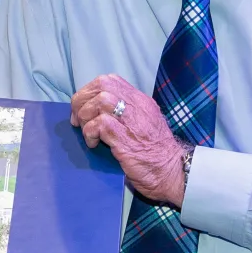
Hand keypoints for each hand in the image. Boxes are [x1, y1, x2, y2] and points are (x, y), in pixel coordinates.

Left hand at [70, 74, 185, 205]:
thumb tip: (98, 110)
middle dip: (82, 99)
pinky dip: (90, 133)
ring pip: (100, 101)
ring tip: (87, 132)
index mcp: (141, 101)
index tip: (83, 105)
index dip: (90, 90)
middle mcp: (137, 106)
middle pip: (102, 85)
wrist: (173, 172)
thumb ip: (127, 113)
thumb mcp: (146, 124)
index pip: (110, 80)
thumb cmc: (156, 153)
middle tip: (77, 118)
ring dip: (86, 116)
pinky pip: (100, 125)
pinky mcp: (125, 139)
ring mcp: (132, 121)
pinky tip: (94, 144)